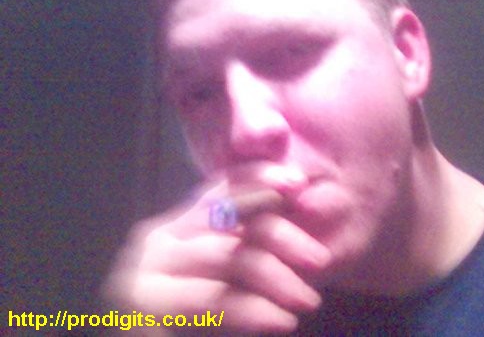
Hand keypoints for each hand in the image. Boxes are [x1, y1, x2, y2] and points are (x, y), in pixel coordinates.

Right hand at [102, 175, 330, 333]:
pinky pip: (214, 298)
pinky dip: (255, 310)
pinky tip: (282, 322)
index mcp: (181, 225)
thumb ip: (253, 247)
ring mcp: (148, 268)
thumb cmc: (199, 321)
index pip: (222, 187)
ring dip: (276, 278)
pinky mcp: (147, 304)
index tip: (299, 182)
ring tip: (308, 300)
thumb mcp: (232, 278)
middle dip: (280, 234)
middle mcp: (161, 237)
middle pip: (229, 217)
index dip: (259, 177)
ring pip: (228, 256)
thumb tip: (304, 213)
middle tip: (320, 260)